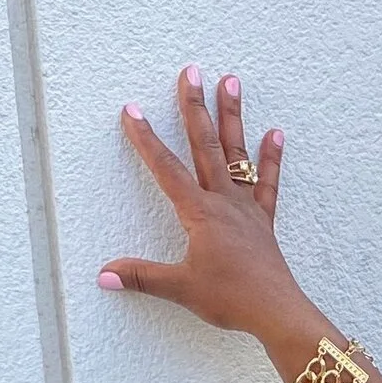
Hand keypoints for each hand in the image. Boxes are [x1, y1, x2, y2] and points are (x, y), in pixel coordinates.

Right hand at [101, 68, 309, 345]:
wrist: (276, 311)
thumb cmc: (230, 299)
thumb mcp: (180, 289)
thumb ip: (141, 277)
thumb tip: (105, 275)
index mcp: (199, 213)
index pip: (166, 168)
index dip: (146, 139)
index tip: (132, 110)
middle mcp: (223, 201)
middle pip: (205, 145)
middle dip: (194, 107)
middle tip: (190, 71)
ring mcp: (246, 208)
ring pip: (237, 153)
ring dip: (232, 116)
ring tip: (230, 81)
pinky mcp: (263, 221)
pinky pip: (267, 183)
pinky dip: (271, 158)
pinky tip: (275, 132)